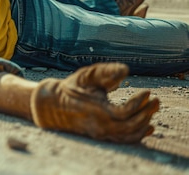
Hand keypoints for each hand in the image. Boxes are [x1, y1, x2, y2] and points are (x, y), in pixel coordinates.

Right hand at [30, 63, 159, 142]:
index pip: (125, 112)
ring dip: (145, 122)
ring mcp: (101, 133)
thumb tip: (125, 69)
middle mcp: (100, 125)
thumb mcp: (86, 75)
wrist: (54, 105)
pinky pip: (124, 140)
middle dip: (147, 112)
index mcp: (96, 110)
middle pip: (132, 125)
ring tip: (152, 108)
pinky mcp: (103, 136)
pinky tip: (148, 125)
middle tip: (156, 100)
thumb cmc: (72, 88)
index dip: (139, 103)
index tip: (148, 91)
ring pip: (130, 135)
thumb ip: (106, 71)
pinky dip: (139, 134)